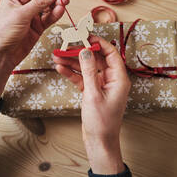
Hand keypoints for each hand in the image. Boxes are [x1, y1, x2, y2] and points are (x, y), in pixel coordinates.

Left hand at [0, 0, 68, 97]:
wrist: (2, 54)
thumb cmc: (3, 32)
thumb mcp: (21, 14)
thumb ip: (40, 2)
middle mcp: (25, 2)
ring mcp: (33, 14)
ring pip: (49, 4)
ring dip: (58, 2)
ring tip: (64, 2)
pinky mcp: (39, 25)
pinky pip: (50, 16)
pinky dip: (56, 13)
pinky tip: (61, 10)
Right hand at [53, 36, 130, 174]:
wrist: (99, 141)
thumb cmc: (101, 121)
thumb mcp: (93, 94)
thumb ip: (88, 70)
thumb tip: (86, 50)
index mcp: (118, 78)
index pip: (110, 53)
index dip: (98, 43)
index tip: (85, 36)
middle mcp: (111, 79)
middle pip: (96, 59)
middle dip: (80, 53)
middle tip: (65, 47)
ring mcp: (101, 85)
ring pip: (86, 68)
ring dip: (72, 63)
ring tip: (57, 57)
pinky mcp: (92, 91)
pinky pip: (82, 78)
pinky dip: (72, 74)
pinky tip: (61, 68)